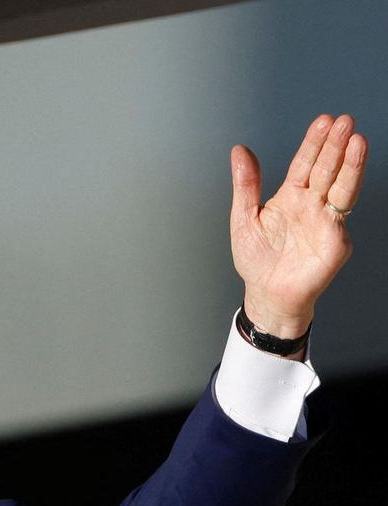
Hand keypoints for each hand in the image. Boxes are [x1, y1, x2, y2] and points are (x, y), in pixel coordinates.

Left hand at [230, 114, 367, 340]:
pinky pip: (339, 220)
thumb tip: (239, 150)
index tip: (323, 121)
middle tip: (345, 121)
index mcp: (291, 196)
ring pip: (342, 188)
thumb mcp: (243, 218)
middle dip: (336, 145)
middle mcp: (312, 205)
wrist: (266, 293)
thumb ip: (246, 185)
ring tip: (357, 141)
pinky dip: (342, 202)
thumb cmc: (257, 259)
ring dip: (350, 165)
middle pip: (327, 170)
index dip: (314, 143)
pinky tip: (347, 181)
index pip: (305, 163)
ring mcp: (326, 222)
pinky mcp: (335, 242)